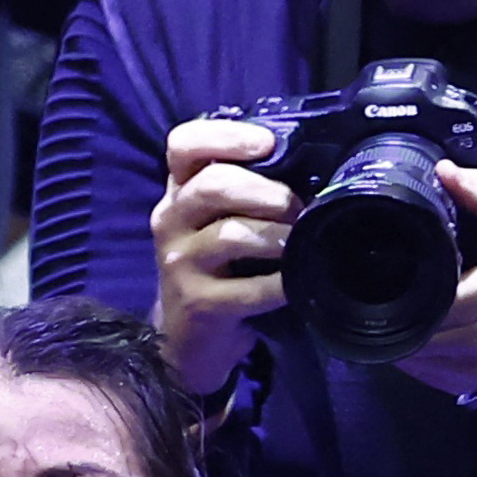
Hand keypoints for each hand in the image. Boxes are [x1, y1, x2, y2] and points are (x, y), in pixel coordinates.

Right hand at [150, 119, 298, 397]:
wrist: (188, 339)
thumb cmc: (217, 269)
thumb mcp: (216, 221)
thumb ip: (243, 189)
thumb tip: (305, 162)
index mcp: (178, 191)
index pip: (184, 144)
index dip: (227, 136)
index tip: (268, 144)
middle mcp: (171, 221)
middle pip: (214, 185)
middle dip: (267, 192)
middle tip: (298, 207)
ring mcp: (179, 264)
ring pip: (232, 234)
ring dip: (278, 236)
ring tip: (299, 243)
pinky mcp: (198, 304)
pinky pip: (248, 288)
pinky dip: (279, 284)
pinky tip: (293, 283)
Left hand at [395, 165, 476, 394]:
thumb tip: (444, 172)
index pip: (424, 303)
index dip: (399, 288)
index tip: (385, 269)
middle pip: (412, 333)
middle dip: (394, 310)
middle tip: (384, 286)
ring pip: (414, 359)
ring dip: (400, 333)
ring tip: (398, 305)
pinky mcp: (474, 381)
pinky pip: (426, 375)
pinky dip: (413, 355)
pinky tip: (415, 329)